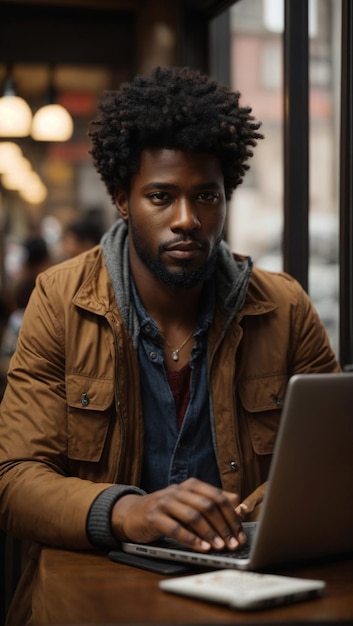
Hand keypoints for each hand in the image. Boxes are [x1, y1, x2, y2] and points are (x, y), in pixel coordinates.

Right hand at [111, 477, 247, 551]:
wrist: (133, 513)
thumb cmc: (167, 511)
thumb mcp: (189, 504)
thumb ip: (212, 505)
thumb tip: (240, 509)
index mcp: (191, 485)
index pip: (217, 496)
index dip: (231, 515)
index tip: (240, 534)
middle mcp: (179, 490)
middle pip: (208, 505)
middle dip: (223, 526)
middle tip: (233, 544)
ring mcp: (165, 502)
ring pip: (193, 515)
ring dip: (209, 533)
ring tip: (219, 547)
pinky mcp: (154, 516)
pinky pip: (175, 528)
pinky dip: (191, 539)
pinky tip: (201, 548)